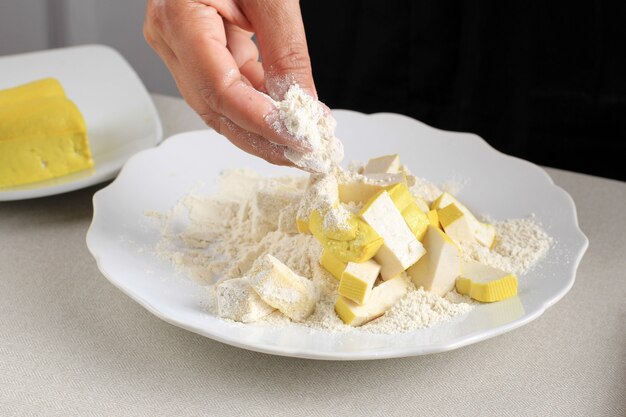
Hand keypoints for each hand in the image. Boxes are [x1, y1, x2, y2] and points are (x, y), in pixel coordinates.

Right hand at [144, 0, 315, 164]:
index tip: (297, 140)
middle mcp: (169, 36)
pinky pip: (225, 88)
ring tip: (302, 140)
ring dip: (262, 128)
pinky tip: (286, 116)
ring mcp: (178, 45)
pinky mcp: (194, 48)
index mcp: (178, 15)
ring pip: (219, 106)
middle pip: (215, 108)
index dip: (259, 122)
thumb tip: (303, 106)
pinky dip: (257, 106)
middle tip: (303, 155)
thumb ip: (286, 51)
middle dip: (263, 139)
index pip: (219, 89)